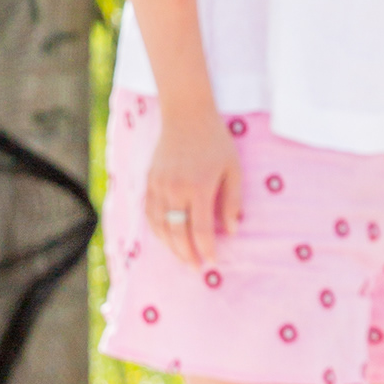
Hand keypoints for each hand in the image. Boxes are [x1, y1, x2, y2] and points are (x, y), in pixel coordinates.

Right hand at [145, 105, 242, 268]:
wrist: (186, 115)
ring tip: (183, 258)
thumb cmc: (216, 142)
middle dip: (187, 255)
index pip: (200, 230)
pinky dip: (157, 230)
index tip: (213, 263)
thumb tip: (232, 231)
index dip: (207, 250)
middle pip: (177, 233)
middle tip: (197, 269)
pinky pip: (150, 213)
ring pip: (160, 226)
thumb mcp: (234, 169)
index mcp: (198, 187)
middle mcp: (175, 189)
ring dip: (171, 246)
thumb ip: (232, 202)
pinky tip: (167, 239)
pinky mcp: (149, 181)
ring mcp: (158, 185)